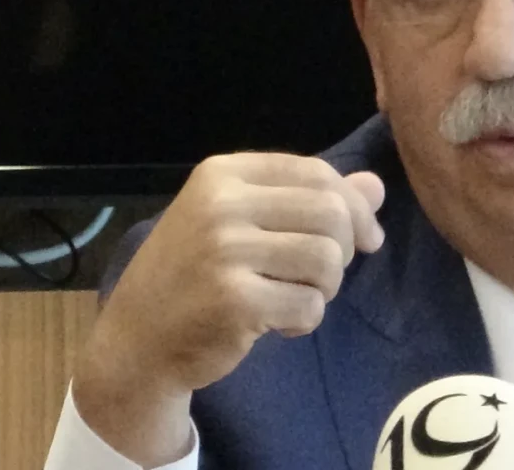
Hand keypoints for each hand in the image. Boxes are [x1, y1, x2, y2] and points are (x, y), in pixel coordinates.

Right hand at [72, 153, 385, 465]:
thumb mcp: (245, 223)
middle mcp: (221, 204)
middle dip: (343, 251)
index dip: (355, 206)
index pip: (317, 172)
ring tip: (295, 298)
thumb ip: (309, 200)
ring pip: (327, 259)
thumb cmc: (196, 275)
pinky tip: (277, 324)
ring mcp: (224, 251)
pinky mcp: (233, 300)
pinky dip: (306, 321)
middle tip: (321, 277)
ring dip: (325, 289)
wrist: (136, 339)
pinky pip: (309, 305)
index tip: (365, 238)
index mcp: (223, 174)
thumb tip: (377, 186)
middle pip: (331, 212)